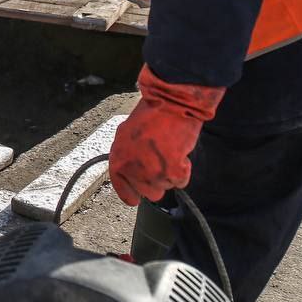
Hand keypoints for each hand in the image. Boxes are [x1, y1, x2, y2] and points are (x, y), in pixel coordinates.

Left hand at [108, 65, 224, 205]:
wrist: (170, 105)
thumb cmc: (150, 115)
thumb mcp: (125, 135)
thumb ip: (126, 156)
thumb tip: (130, 170)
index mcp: (118, 161)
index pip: (124, 192)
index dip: (133, 194)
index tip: (138, 196)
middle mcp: (133, 170)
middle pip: (149, 194)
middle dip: (156, 181)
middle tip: (160, 162)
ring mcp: (153, 173)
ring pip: (166, 187)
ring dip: (170, 175)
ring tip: (169, 152)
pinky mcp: (173, 172)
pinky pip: (181, 182)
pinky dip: (184, 170)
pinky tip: (179, 153)